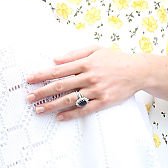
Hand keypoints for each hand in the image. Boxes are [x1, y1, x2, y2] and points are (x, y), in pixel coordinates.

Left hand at [25, 46, 142, 118]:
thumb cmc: (116, 59)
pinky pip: (85, 109)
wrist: (138, 71)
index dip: (42, 75)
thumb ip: (75, 54)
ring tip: (39, 110)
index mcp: (86, 63)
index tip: (29, 80)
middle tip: (28, 98)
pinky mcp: (104, 101)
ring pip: (70, 99)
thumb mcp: (96, 49)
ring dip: (53, 105)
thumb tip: (55, 59)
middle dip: (42, 92)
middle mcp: (89, 77)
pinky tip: (60, 117)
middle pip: (61, 85)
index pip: (59, 70)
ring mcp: (96, 90)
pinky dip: (71, 114)